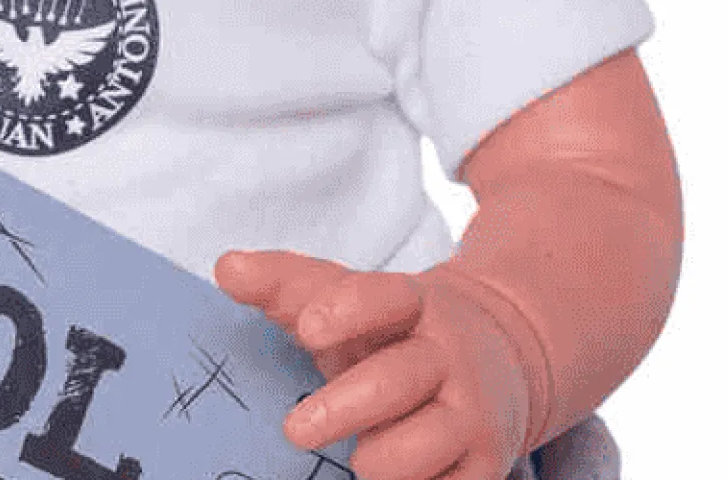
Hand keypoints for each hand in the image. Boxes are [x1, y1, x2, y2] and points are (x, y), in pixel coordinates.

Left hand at [215, 250, 534, 479]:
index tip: (306, 328)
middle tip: (294, 430)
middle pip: (395, 380)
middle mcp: (447, 355)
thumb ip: (284, 283)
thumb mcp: (345, 297)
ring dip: (381, 459)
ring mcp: (472, 411)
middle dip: (342, 407)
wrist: (501, 355)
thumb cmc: (392, 330)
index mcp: (412, 303)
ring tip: (358, 458)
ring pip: (424, 445)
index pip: (384, 296)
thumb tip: (226, 268)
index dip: (347, 310)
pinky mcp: (487, 464)